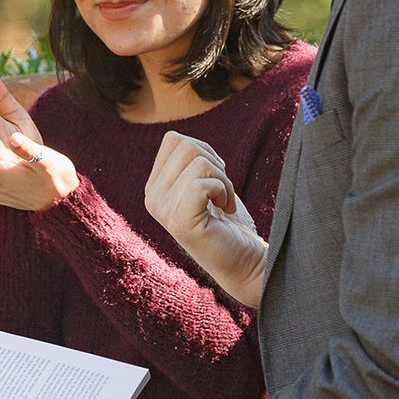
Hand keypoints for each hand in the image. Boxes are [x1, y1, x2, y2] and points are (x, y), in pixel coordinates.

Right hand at [145, 131, 267, 305]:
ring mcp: (163, 211)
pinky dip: (224, 191)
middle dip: (215, 163)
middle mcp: (152, 198)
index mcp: (154, 186)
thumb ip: (189, 161)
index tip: (215, 178)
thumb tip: (179, 137)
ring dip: (223, 180)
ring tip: (224, 203)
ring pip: (197, 162)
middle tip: (222, 192)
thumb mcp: (204, 183)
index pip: (174, 140)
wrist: (246, 261)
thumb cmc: (229, 222)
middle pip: (186, 146)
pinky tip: (226, 210)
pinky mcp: (180, 222)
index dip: (204, 151)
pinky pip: (202, 183)